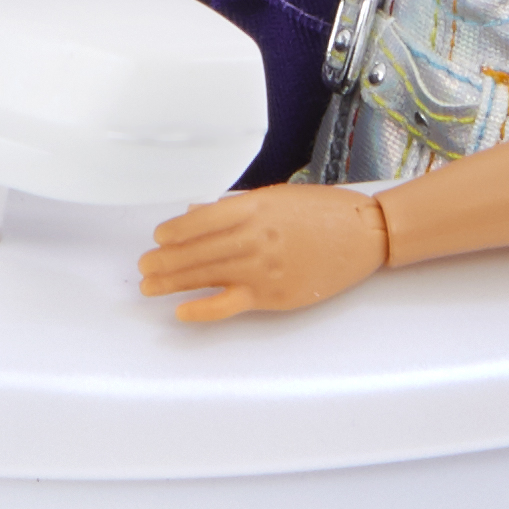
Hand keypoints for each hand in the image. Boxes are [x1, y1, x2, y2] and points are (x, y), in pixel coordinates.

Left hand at [141, 184, 395, 322]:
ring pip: (207, 276)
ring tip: (149, 287)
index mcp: (255, 206)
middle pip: (198, 251)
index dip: (176, 231)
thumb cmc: (323, 211)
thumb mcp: (278, 197)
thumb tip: (197, 212)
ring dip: (173, 283)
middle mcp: (255, 236)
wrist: (365, 234)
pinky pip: (230, 304)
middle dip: (165, 261)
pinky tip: (181, 311)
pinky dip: (203, 308)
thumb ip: (237, 206)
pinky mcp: (274, 295)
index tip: (158, 238)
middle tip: (143, 267)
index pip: (202, 220)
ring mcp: (264, 267)